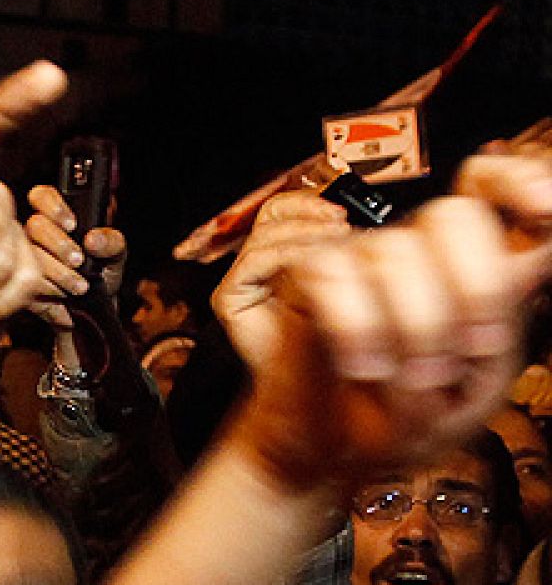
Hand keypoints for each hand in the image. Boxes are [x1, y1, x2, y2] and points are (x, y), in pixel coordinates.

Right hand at [24, 183, 127, 332]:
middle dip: (59, 245)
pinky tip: (64, 298)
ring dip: (58, 273)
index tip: (72, 225)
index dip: (53, 206)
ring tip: (79, 286)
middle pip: (34, 225)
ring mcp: (23, 258)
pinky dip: (49, 292)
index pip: (42, 196)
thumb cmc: (100, 276)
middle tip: (79, 260)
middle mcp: (36, 234)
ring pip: (30, 256)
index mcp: (57, 218)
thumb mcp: (115, 256)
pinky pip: (25, 283)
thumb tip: (94, 240)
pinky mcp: (18, 284)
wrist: (91, 313)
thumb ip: (112, 242)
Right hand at [212, 190, 350, 369]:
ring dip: (302, 234)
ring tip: (333, 245)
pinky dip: (283, 257)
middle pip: (271, 214)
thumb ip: (340, 249)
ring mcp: (241, 280)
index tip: (343, 214)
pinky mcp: (229, 298)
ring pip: (263, 235)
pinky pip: (252, 263)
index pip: (285, 210)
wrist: (311, 380)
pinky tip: (309, 265)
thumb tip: (356, 221)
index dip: (310, 204)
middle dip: (307, 213)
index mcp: (282, 254)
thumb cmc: (329, 336)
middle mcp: (258, 264)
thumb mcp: (344, 280)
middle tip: (339, 225)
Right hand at [228, 153, 551, 491]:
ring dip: (413, 330)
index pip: (495, 189)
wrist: (328, 458)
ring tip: (406, 381)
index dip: (519, 181)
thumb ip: (499, 341)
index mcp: (471, 270)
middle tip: (473, 350)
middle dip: (475, 287)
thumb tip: (502, 293)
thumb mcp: (475, 394)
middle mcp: (417, 253)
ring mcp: (360, 261)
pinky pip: (332, 275)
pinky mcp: (310, 280)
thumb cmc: (402, 422)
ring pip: (396, 253)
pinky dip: (354, 328)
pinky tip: (362, 367)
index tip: (545, 210)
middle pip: (454, 215)